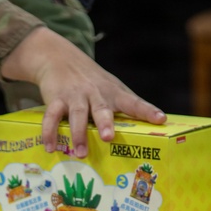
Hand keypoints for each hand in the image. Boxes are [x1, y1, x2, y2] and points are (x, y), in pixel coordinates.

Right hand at [1, 27, 165, 157]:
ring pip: (77, 115)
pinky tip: (50, 148)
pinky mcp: (56, 99)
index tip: (160, 119)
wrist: (59, 58)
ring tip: (82, 153)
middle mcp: (95, 93)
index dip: (146, 110)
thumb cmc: (93, 81)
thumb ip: (127, 105)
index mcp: (113, 93)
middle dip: (105, 123)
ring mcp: (75, 96)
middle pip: (102, 109)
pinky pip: (51, 117)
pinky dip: (50, 133)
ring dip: (78, 134)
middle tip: (109, 137)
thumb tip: (153, 126)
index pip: (133, 102)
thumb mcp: (112, 88)